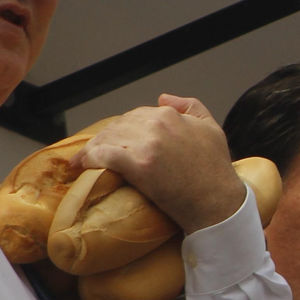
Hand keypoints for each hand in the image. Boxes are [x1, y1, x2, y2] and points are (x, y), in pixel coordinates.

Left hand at [79, 95, 244, 234]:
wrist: (217, 202)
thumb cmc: (216, 170)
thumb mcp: (211, 128)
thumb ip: (190, 106)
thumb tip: (163, 97)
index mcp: (171, 115)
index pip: (136, 115)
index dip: (123, 129)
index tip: (116, 141)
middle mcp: (157, 125)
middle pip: (119, 126)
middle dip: (106, 139)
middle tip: (95, 153)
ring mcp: (147, 145)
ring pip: (108, 139)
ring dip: (93, 149)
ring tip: (83, 161)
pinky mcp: (139, 166)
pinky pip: (104, 156)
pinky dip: (90, 158)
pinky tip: (82, 165)